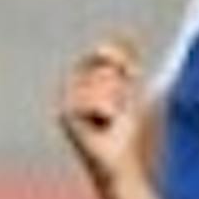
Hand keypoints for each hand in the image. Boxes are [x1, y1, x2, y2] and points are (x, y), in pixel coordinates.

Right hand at [58, 36, 143, 189]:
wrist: (122, 165)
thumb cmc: (129, 134)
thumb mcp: (133, 93)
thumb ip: (128, 66)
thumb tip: (126, 33)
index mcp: (87, 79)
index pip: (102, 52)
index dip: (117, 55)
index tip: (134, 72)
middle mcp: (72, 86)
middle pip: (103, 66)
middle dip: (121, 89)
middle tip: (118, 112)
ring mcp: (66, 99)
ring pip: (102, 83)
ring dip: (116, 105)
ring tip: (110, 122)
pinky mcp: (64, 114)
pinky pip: (95, 100)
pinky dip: (107, 115)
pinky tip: (102, 128)